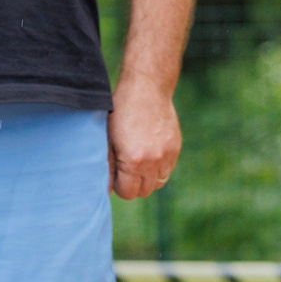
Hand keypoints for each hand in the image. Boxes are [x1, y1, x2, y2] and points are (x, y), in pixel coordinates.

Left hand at [108, 81, 180, 200]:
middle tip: (124, 168)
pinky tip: (149, 152)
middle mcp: (153, 161)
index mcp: (133, 161)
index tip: (115, 174)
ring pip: (158, 183)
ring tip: (137, 161)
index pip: (127, 193)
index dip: (119, 186)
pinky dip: (158, 167)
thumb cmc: (121, 111)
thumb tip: (105, 189)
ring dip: (147, 178)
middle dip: (133, 184)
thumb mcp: (108, 138)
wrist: (147, 88)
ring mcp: (167, 155)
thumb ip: (107, 166)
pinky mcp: (176, 148)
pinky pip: (168, 169)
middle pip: (144, 191)